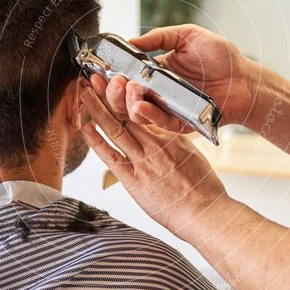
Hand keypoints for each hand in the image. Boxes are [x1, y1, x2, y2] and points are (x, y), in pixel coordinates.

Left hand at [78, 82, 230, 237]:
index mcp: (171, 137)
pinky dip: (96, 141)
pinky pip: (111, 156)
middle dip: (109, 93)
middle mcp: (155, 144)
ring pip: (116, 128)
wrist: (205, 212)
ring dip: (98, 109)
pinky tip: (85, 126)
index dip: (130, 96)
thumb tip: (164, 140)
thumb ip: (175, 146)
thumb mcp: (193, 157)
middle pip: (128, 113)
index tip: (120, 84)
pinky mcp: (133, 179)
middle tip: (95, 78)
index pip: (146, 111)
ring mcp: (143, 160)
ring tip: (84, 93)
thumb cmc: (204, 190)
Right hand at [89, 24, 256, 131]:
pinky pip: (161, 123)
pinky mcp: (182, 124)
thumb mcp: (188, 36)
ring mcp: (169, 109)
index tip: (95, 71)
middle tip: (112, 81)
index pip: (125, 78)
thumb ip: (160, 37)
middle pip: (125, 99)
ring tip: (129, 89)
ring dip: (128, 103)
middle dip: (113, 91)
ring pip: (138, 114)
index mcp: (156, 73)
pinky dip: (149, 115)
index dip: (108, 76)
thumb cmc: (222, 57)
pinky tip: (141, 105)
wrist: (247, 79)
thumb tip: (131, 41)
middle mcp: (158, 93)